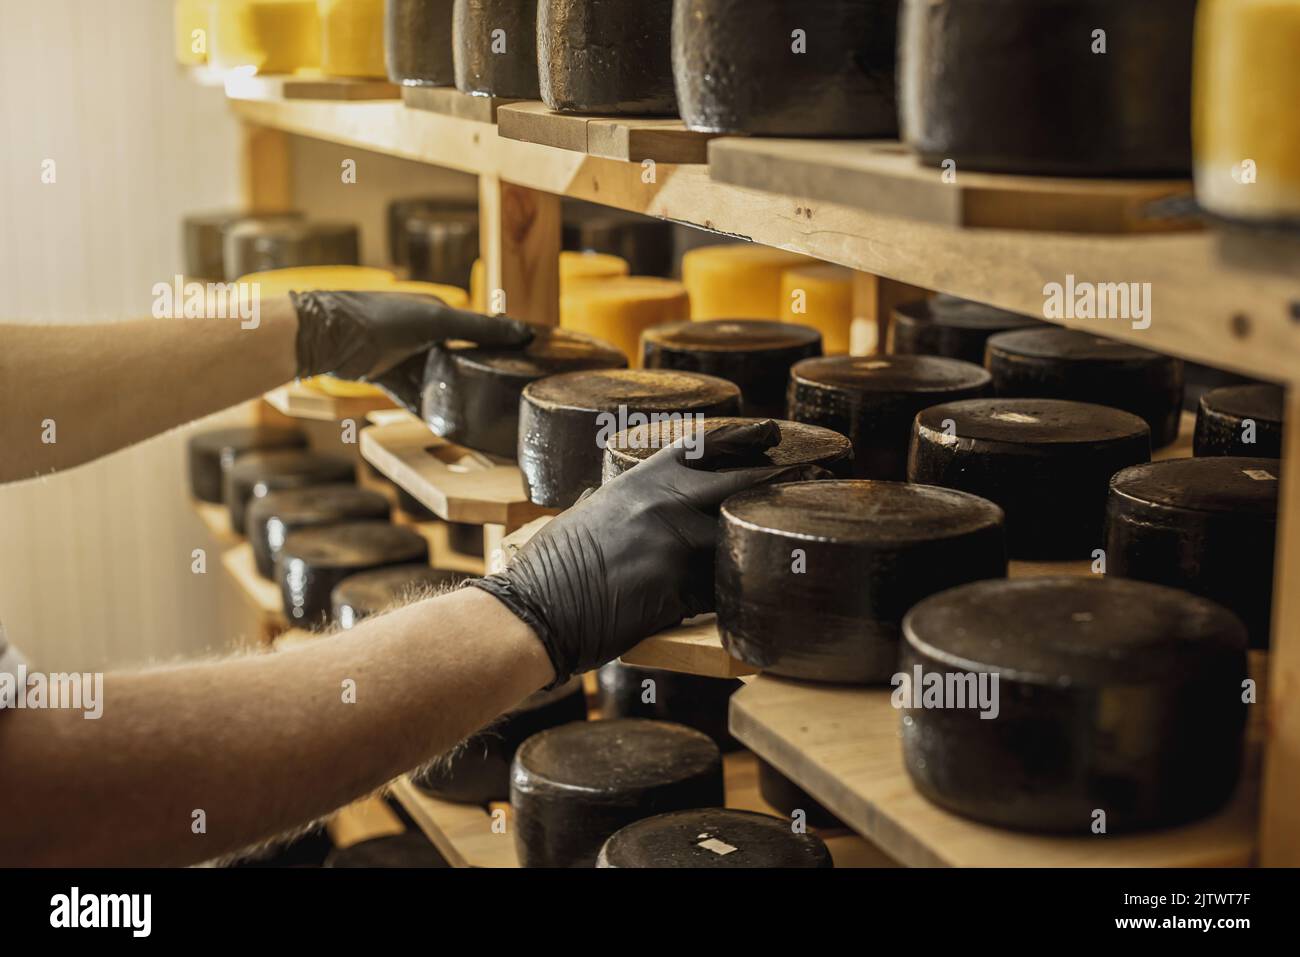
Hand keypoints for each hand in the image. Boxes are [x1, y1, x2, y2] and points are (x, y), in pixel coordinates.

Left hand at [290, 291, 531, 411]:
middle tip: (502, 394)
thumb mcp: (437, 321)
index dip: (497, 346)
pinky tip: (445, 424)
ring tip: (478, 413)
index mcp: (436, 312)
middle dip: (476, 374)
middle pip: (456, 357)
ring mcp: (403, 355)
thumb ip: (480, 328)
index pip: (476, 329)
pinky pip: (412, 395)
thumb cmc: (383, 319)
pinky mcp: (385, 376)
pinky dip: (426, 408)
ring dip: (450, 394)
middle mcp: (421, 332)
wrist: (328, 335)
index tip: (521, 365)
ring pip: (435, 379)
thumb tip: (525, 332)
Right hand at [471, 420, 829, 684]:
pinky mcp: (680, 590)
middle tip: (818, 475)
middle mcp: (663, 503)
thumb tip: (640, 501)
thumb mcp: (590, 513)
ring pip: (739, 537)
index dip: (741, 436)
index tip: (770, 430)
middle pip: (741, 483)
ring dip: (765, 539)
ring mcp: (674, 544)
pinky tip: (760, 595)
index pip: (702, 446)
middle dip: (781, 480)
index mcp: (639, 479)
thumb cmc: (553, 566)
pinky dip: (739, 592)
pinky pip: (724, 588)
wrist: (536, 608)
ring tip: (795, 538)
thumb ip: (625, 501)